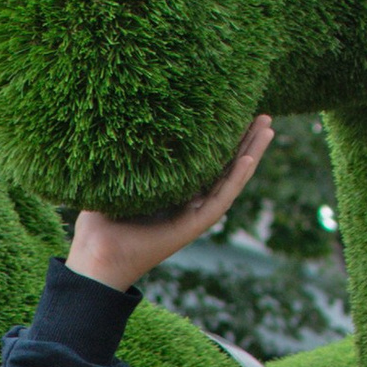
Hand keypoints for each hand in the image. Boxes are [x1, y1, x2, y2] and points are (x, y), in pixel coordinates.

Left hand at [66, 115, 275, 289]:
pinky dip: (236, 179)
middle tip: (264, 114)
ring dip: (252, 154)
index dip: (223, 136)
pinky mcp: (193, 226)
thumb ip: (131, 156)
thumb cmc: (101, 222)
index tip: (236, 110)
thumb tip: (132, 121)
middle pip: (226, 165)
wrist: (97, 256)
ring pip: (231, 179)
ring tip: (268, 128)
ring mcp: (194, 213)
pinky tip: (249, 159)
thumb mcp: (117, 180)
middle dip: (246, 140)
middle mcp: (190, 200)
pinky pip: (220, 199)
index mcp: (175, 189)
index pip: (206, 159)